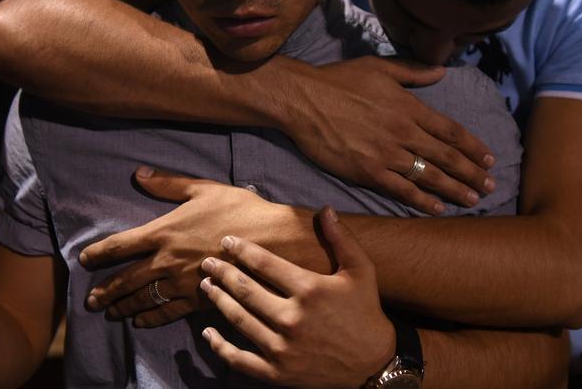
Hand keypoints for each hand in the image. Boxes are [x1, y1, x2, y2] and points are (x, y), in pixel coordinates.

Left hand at [80, 168, 313, 327]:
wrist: (271, 240)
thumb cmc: (238, 209)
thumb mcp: (202, 188)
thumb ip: (167, 183)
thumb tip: (138, 173)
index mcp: (163, 232)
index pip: (120, 245)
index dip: (99, 253)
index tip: (84, 259)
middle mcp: (165, 261)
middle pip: (125, 279)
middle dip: (106, 290)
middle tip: (90, 300)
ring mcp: (181, 283)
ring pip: (143, 299)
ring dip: (123, 307)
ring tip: (110, 313)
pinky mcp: (198, 299)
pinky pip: (167, 313)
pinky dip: (151, 318)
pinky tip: (141, 322)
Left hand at [199, 206, 393, 387]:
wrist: (375, 364)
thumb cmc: (366, 312)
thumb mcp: (361, 270)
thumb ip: (341, 238)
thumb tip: (325, 209)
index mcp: (309, 289)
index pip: (264, 263)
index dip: (241, 250)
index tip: (226, 242)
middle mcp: (292, 318)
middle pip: (245, 289)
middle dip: (222, 273)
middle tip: (207, 262)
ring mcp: (283, 348)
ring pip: (238, 319)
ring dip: (218, 300)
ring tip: (206, 286)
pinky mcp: (278, 373)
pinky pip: (240, 360)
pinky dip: (219, 347)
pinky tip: (208, 333)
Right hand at [284, 56, 495, 214]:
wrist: (303, 100)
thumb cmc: (339, 79)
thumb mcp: (379, 66)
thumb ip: (413, 71)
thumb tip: (442, 71)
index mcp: (409, 107)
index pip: (451, 131)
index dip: (473, 147)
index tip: (489, 159)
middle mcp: (404, 132)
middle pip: (447, 157)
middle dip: (472, 173)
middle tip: (491, 187)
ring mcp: (387, 154)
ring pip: (430, 176)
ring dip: (455, 190)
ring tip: (473, 200)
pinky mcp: (368, 171)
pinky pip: (402, 190)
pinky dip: (422, 201)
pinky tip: (437, 208)